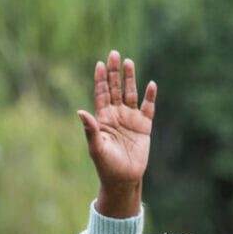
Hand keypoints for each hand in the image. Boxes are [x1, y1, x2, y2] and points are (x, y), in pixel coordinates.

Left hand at [78, 50, 156, 217]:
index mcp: (103, 118)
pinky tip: (151, 85)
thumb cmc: (106, 165)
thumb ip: (90, 129)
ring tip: (129, 63)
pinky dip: (150, 96)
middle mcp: (117, 115)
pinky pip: (148, 108)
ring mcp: (131, 119)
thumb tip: (80, 111)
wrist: (124, 179)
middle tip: (114, 54)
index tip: (100, 64)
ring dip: (130, 79)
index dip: (100, 79)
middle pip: (115, 89)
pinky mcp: (144, 126)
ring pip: (130, 94)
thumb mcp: (96, 148)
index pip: (101, 93)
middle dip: (114, 72)